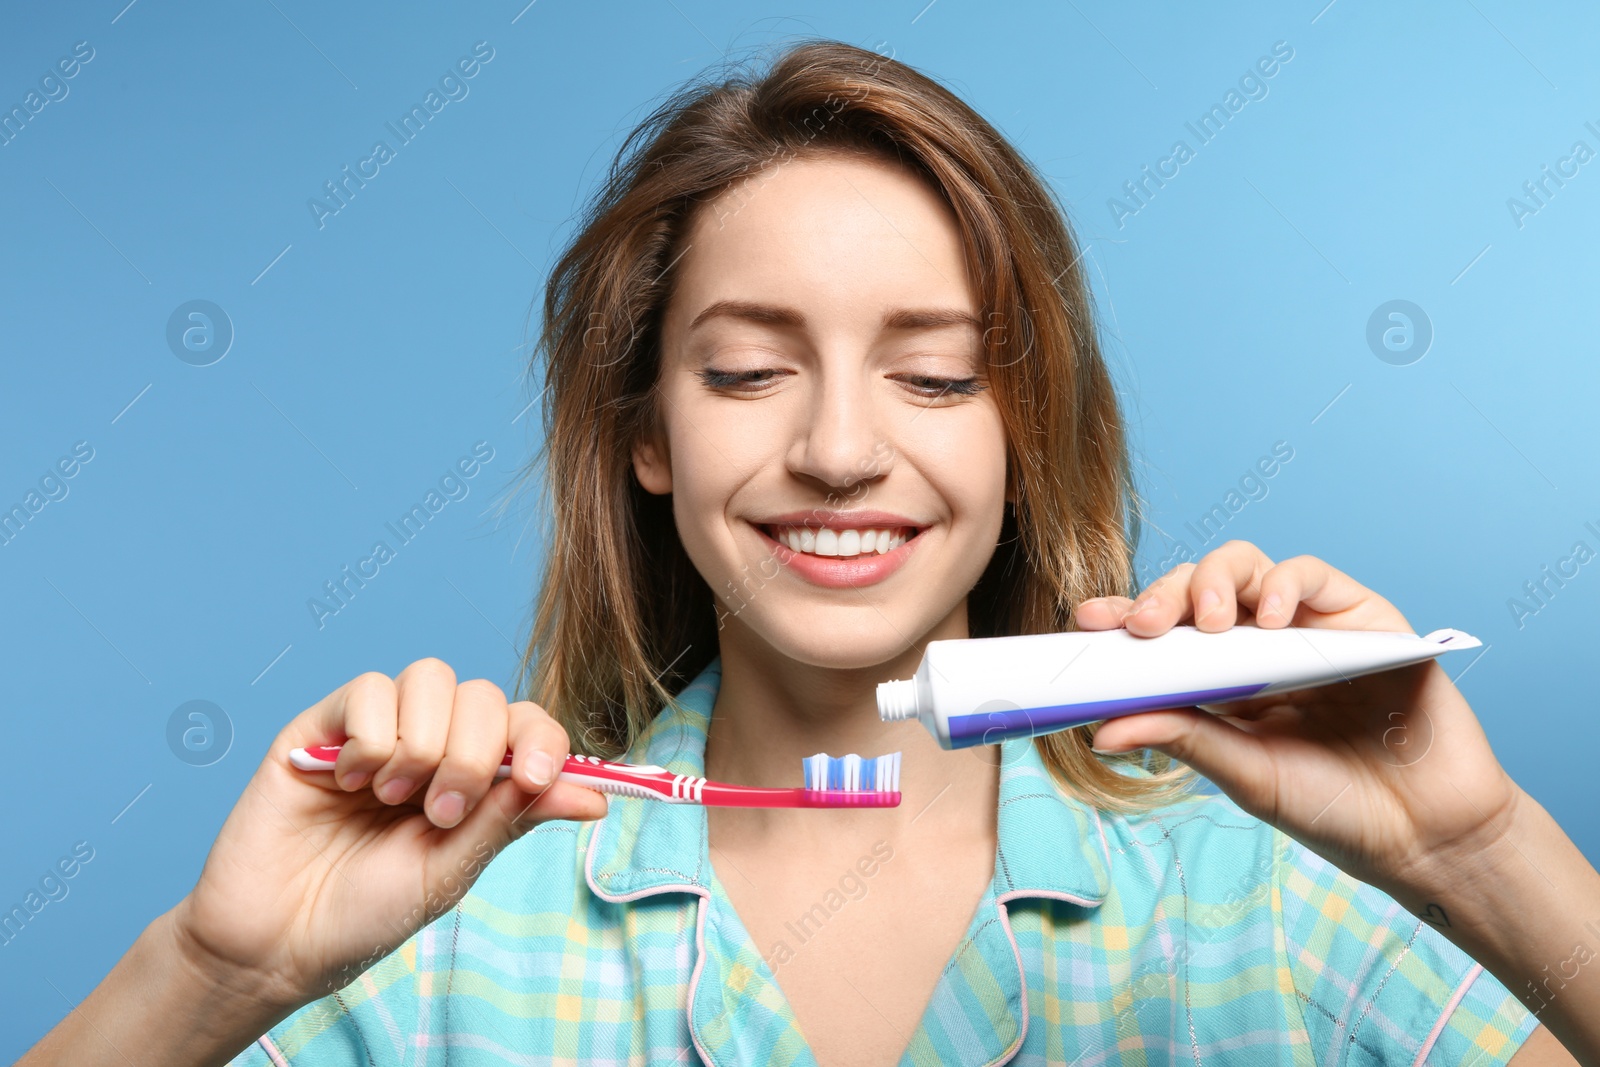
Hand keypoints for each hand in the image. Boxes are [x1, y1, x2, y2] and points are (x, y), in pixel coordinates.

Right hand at [171, 658, 607, 1012]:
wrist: (279, 940)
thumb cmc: (365, 911)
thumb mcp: (451, 871)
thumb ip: (512, 820)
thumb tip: (595, 794)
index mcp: (474, 777)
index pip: (526, 723)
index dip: (543, 738)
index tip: (537, 777)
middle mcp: (432, 742)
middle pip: (484, 696)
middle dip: (476, 755)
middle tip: (442, 814)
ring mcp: (379, 729)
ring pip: (431, 679)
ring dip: (425, 744)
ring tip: (395, 800)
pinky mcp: (325, 725)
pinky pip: (371, 689)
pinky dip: (374, 738)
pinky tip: (352, 781)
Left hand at [1075, 540, 1520, 904]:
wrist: (1423, 835)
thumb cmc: (1332, 807)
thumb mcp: (1243, 773)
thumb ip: (1182, 738)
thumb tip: (1100, 728)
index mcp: (1223, 679)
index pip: (1164, 633)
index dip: (1125, 618)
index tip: (1086, 621)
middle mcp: (1261, 643)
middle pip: (1197, 588)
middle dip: (1164, 596)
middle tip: (1145, 626)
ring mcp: (1310, 626)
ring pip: (1246, 566)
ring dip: (1213, 582)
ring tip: (1206, 624)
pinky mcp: (1362, 617)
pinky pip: (1312, 574)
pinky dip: (1283, 584)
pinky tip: (1269, 620)